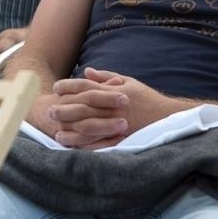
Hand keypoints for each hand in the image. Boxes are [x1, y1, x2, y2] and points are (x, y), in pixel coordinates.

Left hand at [49, 67, 171, 147]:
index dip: (68, 86)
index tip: (55, 88)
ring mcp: (117, 125)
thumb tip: (87, 71)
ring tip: (56, 133)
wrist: (168, 116)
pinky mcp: (122, 139)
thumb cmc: (146, 98)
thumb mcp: (128, 82)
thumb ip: (106, 77)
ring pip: (88, 128)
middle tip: (49, 110)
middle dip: (64, 109)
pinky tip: (74, 147)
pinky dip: (86, 146)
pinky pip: (100, 144)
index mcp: (113, 92)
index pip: (86, 87)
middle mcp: (113, 108)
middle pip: (82, 107)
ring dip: (70, 131)